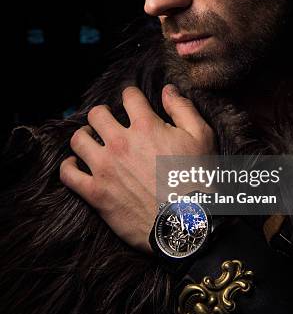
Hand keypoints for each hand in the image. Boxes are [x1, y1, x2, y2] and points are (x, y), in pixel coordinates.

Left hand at [59, 84, 216, 251]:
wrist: (186, 224)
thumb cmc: (198, 180)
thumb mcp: (201, 137)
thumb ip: (183, 109)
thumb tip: (168, 90)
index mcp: (146, 126)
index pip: (129, 97)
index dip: (131, 96)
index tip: (132, 102)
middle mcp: (121, 142)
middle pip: (96, 114)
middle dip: (102, 114)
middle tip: (108, 122)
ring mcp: (105, 168)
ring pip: (79, 140)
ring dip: (84, 137)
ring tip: (92, 141)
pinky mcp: (96, 193)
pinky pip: (68, 174)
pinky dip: (69, 167)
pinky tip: (77, 166)